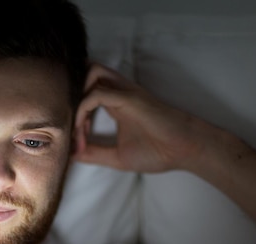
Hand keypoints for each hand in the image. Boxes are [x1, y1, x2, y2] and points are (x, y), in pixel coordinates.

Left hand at [74, 63, 224, 172]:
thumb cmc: (158, 151)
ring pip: (90, 74)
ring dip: (76, 97)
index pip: (85, 92)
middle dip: (71, 98)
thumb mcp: (118, 156)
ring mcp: (124, 92)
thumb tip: (70, 155)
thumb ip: (94, 154)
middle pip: (85, 75)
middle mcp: (118, 92)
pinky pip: (96, 93)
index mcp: (116, 103)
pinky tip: (83, 129)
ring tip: (77, 127)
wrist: (185, 149)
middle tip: (73, 129)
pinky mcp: (129, 97)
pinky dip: (83, 109)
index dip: (73, 115)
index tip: (77, 144)